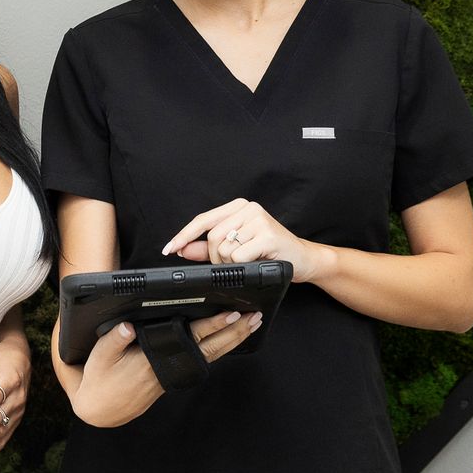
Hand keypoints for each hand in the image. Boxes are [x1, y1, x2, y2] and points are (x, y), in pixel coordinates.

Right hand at [70, 311, 262, 427]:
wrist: (101, 409)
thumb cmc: (100, 378)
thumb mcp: (100, 357)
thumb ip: (114, 340)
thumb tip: (127, 326)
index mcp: (154, 360)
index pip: (189, 339)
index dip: (211, 327)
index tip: (230, 314)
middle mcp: (169, 367)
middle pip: (210, 347)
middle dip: (234, 332)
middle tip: (255, 316)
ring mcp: (173, 372)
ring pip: (210, 354)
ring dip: (232, 339)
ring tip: (251, 324)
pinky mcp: (173, 374)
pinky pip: (202, 358)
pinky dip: (219, 347)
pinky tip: (230, 339)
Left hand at [162, 198, 328, 280]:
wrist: (303, 259)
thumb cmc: (269, 253)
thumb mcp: (236, 248)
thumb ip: (207, 248)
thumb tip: (182, 249)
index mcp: (238, 207)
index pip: (203, 220)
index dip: (184, 235)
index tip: (168, 249)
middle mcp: (248, 208)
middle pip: (212, 236)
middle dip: (215, 257)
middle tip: (230, 265)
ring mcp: (259, 220)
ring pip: (224, 247)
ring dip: (229, 264)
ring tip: (247, 263)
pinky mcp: (268, 235)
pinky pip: (239, 256)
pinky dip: (242, 266)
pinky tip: (256, 263)